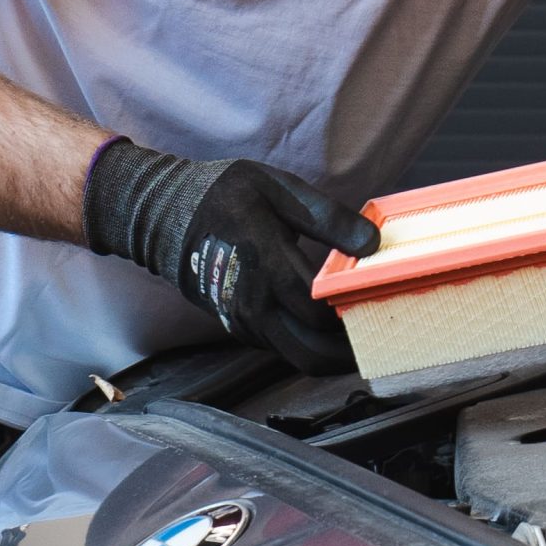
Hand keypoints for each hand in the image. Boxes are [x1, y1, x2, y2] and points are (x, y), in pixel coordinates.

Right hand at [84, 139, 377, 374]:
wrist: (164, 214)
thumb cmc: (224, 195)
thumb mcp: (278, 189)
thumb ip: (327, 217)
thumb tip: (372, 243)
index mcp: (266, 265)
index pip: (318, 311)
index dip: (353, 312)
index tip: (381, 299)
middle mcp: (252, 303)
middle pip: (311, 353)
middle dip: (349, 351)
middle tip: (378, 329)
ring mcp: (242, 320)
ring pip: (295, 356)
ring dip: (329, 351)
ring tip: (359, 325)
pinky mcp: (236, 325)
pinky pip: (279, 346)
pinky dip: (306, 343)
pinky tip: (326, 322)